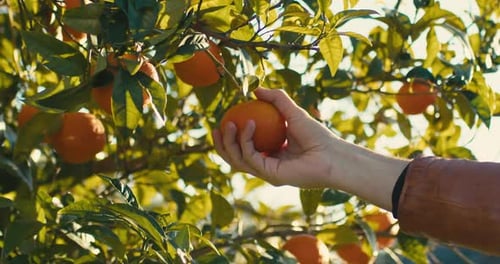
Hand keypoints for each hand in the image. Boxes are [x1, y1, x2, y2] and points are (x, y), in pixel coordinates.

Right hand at [213, 88, 338, 187]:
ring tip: (229, 123)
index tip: (224, 119)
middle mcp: (266, 164)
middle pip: (235, 157)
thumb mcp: (293, 111)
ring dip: (229, 142)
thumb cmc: (317, 135)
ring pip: (238, 160)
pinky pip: (251, 158)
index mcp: (270, 153)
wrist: (332, 154)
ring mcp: (267, 172)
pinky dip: (246, 141)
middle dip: (222, 144)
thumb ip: (276, 100)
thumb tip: (256, 89)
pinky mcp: (270, 176)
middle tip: (219, 125)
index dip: (230, 137)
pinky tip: (250, 124)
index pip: (243, 147)